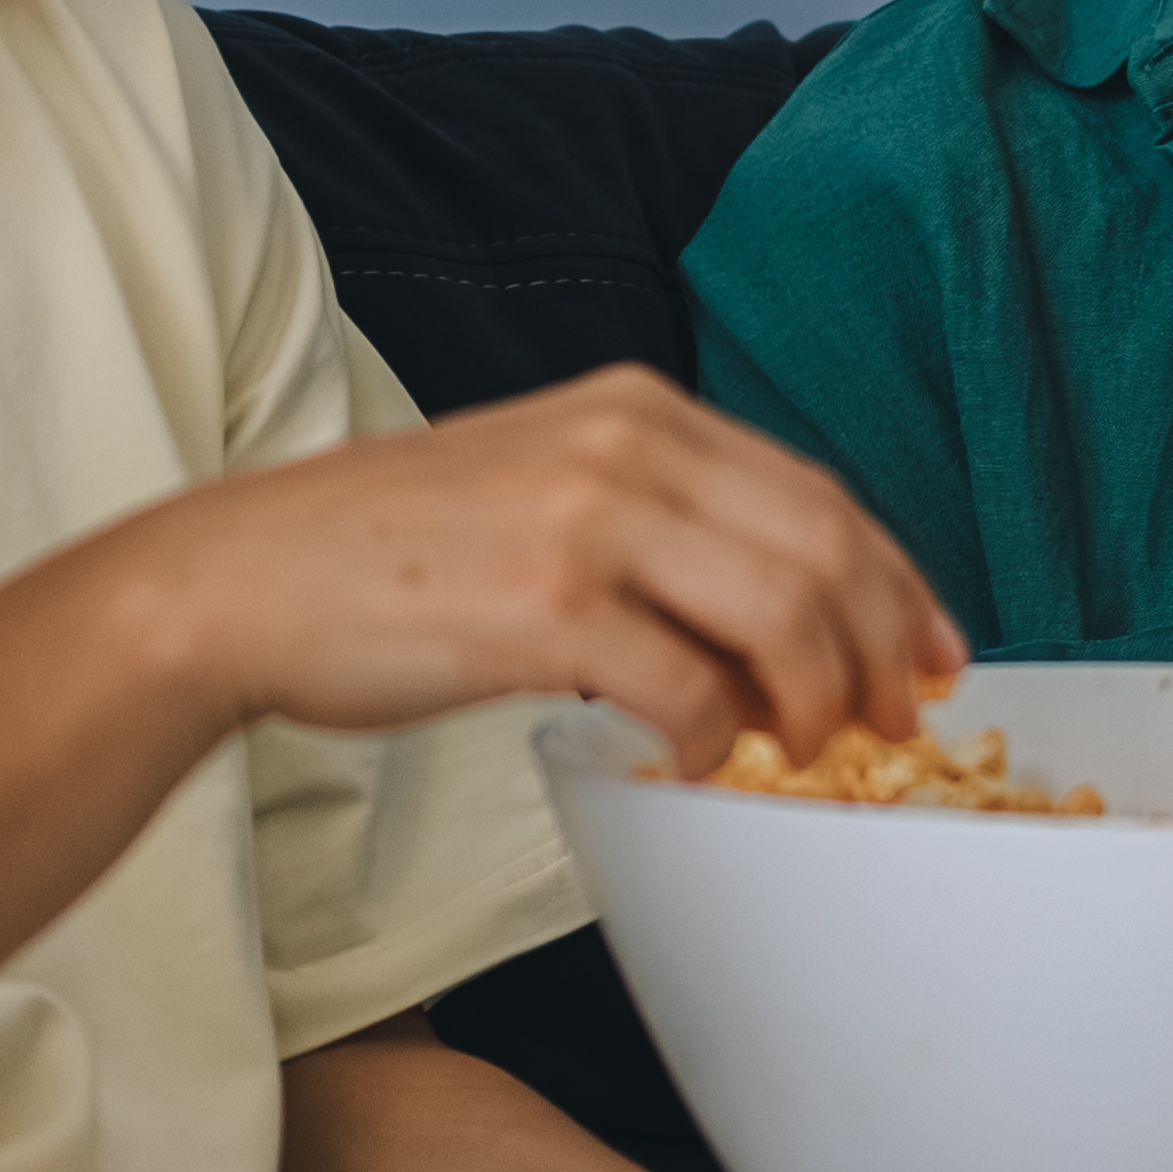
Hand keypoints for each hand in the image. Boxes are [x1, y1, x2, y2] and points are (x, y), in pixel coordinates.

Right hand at [133, 366, 957, 773]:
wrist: (241, 581)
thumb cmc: (386, 555)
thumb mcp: (538, 488)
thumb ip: (654, 529)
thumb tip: (766, 633)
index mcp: (634, 409)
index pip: (817, 492)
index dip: (897, 581)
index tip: (931, 651)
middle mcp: (624, 445)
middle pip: (824, 551)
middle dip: (881, 649)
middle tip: (890, 722)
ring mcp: (586, 521)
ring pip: (780, 616)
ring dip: (812, 703)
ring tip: (796, 751)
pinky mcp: (544, 608)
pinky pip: (688, 689)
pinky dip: (713, 741)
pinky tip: (692, 763)